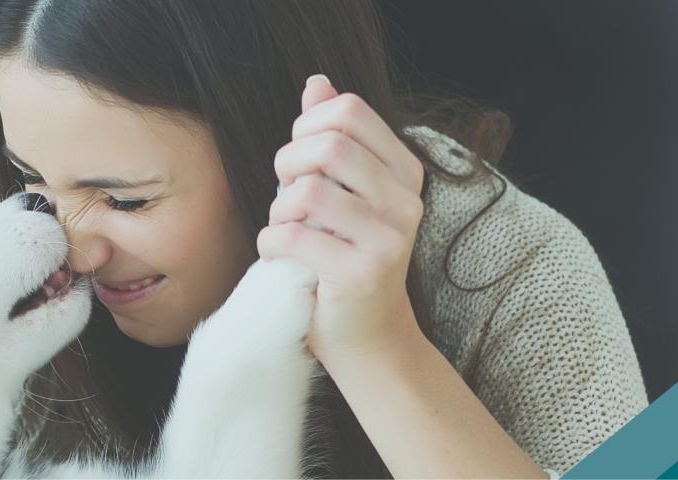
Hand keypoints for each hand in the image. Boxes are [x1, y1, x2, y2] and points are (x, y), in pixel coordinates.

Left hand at [258, 74, 427, 359]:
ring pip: (308, 193)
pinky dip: (272, 244)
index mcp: (404, 172)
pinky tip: (280, 256)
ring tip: (286, 231)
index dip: (307, 126)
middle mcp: (406, 201)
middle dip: (288, 164)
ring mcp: (389, 239)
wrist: (368, 338)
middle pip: (329, 146)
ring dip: (279, 211)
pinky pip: (294, 238)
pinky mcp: (362, 274)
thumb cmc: (345, 258)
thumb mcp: (343, 192)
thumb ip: (332, 138)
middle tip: (286, 195)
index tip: (299, 161)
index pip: (350, 111)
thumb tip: (318, 83)